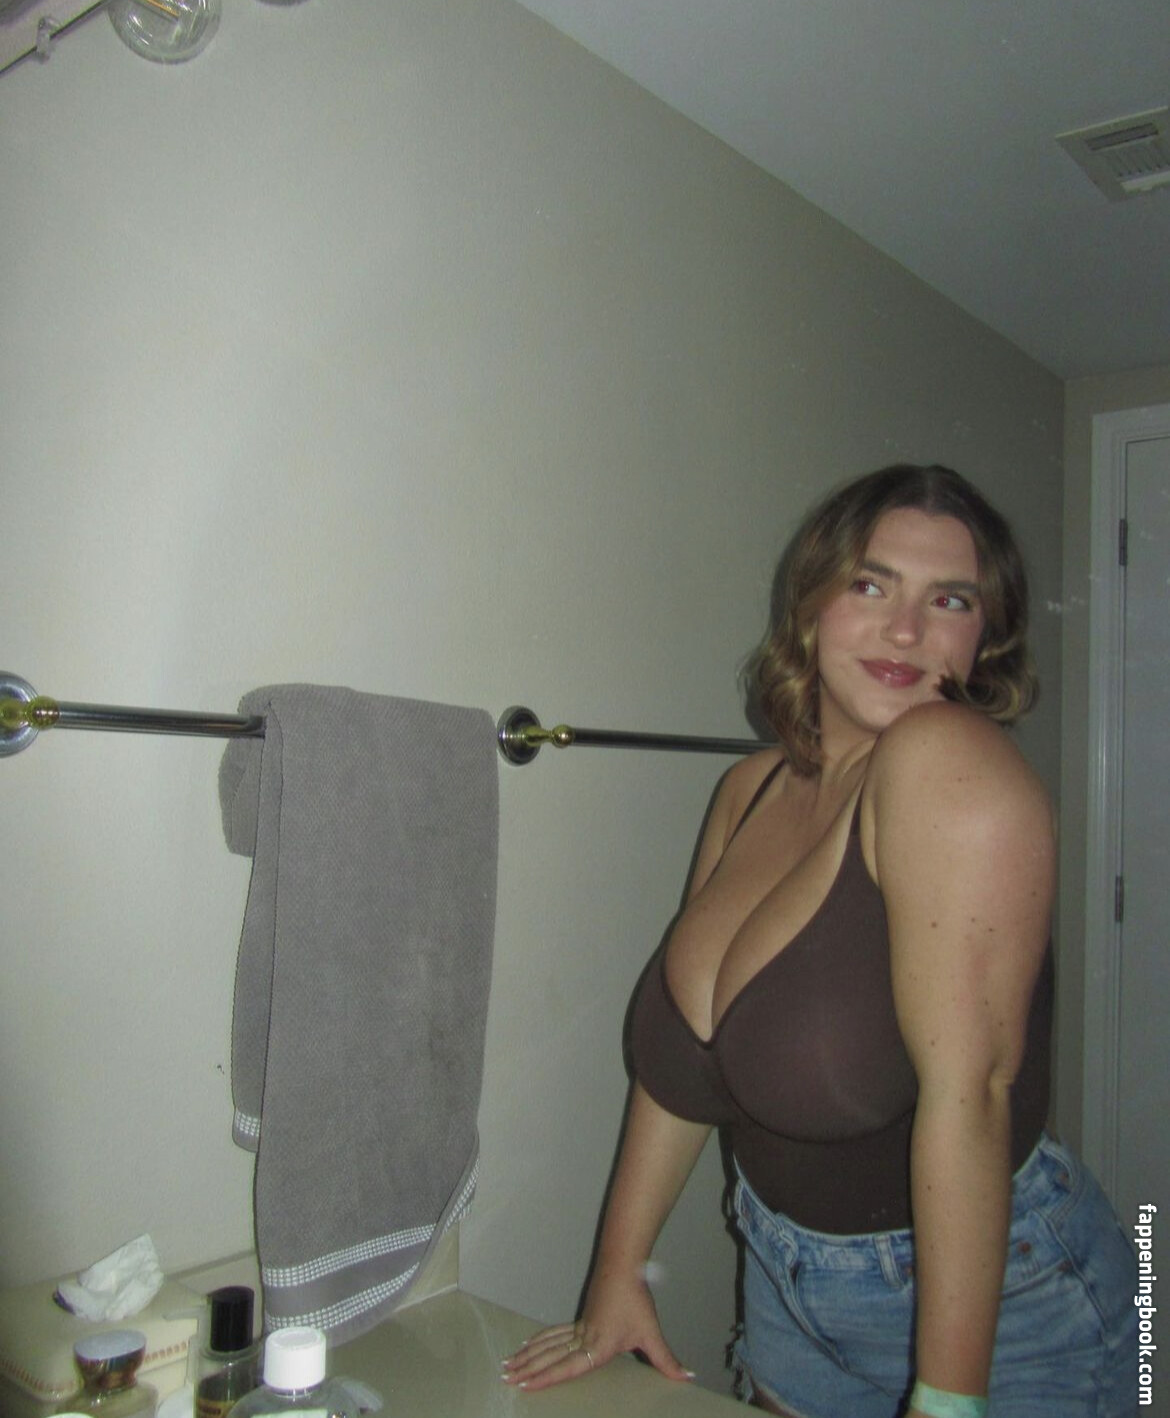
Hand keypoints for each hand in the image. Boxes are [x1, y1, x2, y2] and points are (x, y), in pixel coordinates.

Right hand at [500, 1270, 693, 1391]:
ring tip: (508, 1364)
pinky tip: (527, 1344)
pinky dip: (539, 1340)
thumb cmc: (636, 1300)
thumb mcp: (651, 1333)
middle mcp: (583, 1338)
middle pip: (550, 1355)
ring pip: (548, 1344)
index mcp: (597, 1346)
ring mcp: (579, 1327)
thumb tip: (687, 1376)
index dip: (546, 1377)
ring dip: (528, 1355)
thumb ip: (666, 1359)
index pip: (567, 1366)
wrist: (623, 1266)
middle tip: (505, 1377)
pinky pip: (554, 1333)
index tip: (525, 1385)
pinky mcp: (580, 1318)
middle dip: (528, 1368)